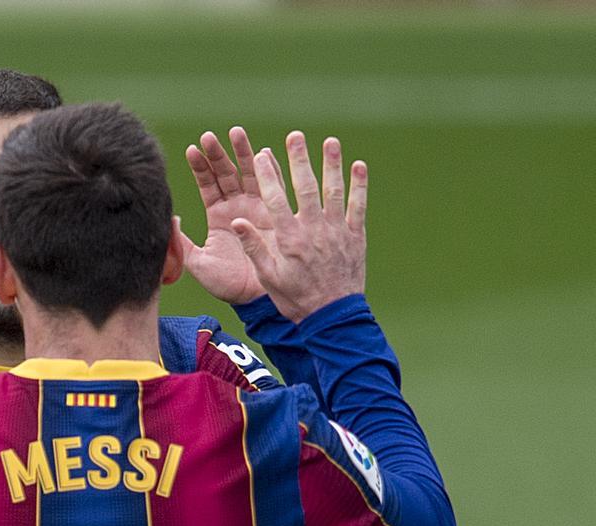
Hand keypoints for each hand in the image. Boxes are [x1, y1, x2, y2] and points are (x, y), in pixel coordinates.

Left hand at [181, 127, 280, 304]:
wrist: (258, 299)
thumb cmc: (227, 284)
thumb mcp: (198, 263)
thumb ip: (181, 242)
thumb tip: (168, 218)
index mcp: (218, 216)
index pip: (207, 185)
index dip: (200, 168)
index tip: (191, 150)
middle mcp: (237, 207)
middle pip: (226, 173)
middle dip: (219, 154)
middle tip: (210, 136)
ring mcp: (258, 208)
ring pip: (249, 174)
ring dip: (244, 153)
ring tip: (236, 132)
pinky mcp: (277, 214)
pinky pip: (273, 187)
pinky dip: (270, 169)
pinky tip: (265, 152)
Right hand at [229, 132, 366, 323]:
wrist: (332, 317)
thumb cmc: (295, 299)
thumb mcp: (268, 276)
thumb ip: (254, 247)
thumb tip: (236, 221)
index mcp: (288, 238)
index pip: (275, 199)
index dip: (267, 175)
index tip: (261, 154)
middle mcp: (313, 229)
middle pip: (305, 187)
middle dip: (299, 159)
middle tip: (295, 136)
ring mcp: (336, 230)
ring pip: (334, 191)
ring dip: (332, 164)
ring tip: (330, 141)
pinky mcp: (355, 236)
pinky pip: (358, 206)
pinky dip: (360, 185)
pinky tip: (359, 165)